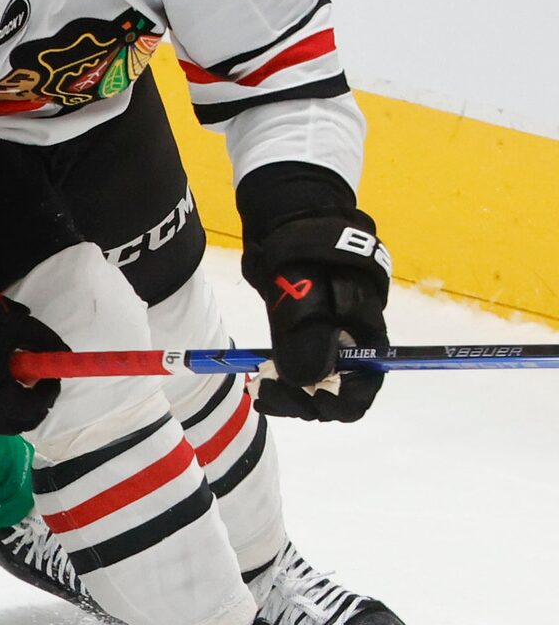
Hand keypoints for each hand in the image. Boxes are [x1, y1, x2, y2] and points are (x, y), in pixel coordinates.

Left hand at [237, 163, 389, 421]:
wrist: (291, 222)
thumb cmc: (305, 249)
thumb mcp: (305, 288)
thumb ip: (309, 333)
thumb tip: (309, 381)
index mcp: (366, 332)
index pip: (364, 387)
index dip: (339, 402)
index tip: (304, 399)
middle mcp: (353, 343)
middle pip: (337, 393)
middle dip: (304, 399)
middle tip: (266, 388)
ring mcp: (329, 341)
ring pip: (315, 385)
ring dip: (289, 391)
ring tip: (259, 381)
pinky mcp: (306, 338)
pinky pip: (298, 371)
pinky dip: (280, 379)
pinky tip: (260, 375)